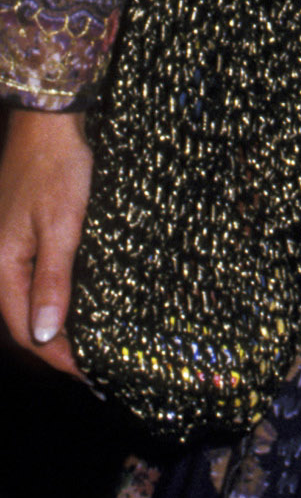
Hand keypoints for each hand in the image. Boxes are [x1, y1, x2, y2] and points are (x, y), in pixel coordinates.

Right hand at [0, 105, 92, 377]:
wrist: (47, 123)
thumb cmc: (57, 170)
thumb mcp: (62, 227)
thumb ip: (52, 281)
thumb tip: (46, 335)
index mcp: (1, 265)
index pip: (25, 329)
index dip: (56, 356)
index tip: (89, 375)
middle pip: (21, 320)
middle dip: (55, 348)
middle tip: (94, 367)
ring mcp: (5, 248)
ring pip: (26, 301)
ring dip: (53, 326)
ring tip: (88, 346)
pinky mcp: (18, 236)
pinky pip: (31, 280)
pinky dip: (51, 300)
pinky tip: (76, 305)